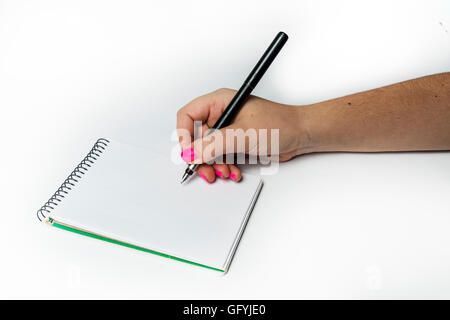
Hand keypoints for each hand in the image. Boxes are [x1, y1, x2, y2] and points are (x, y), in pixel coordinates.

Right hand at [176, 88, 310, 182]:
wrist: (301, 135)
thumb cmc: (281, 123)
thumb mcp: (244, 133)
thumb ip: (216, 144)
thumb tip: (193, 152)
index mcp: (219, 102)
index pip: (188, 115)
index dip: (184, 134)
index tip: (188, 152)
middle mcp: (221, 115)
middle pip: (195, 138)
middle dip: (200, 157)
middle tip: (206, 170)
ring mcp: (228, 130)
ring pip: (207, 152)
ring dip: (213, 166)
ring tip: (225, 172)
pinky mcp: (235, 144)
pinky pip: (220, 158)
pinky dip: (224, 167)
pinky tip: (234, 172)